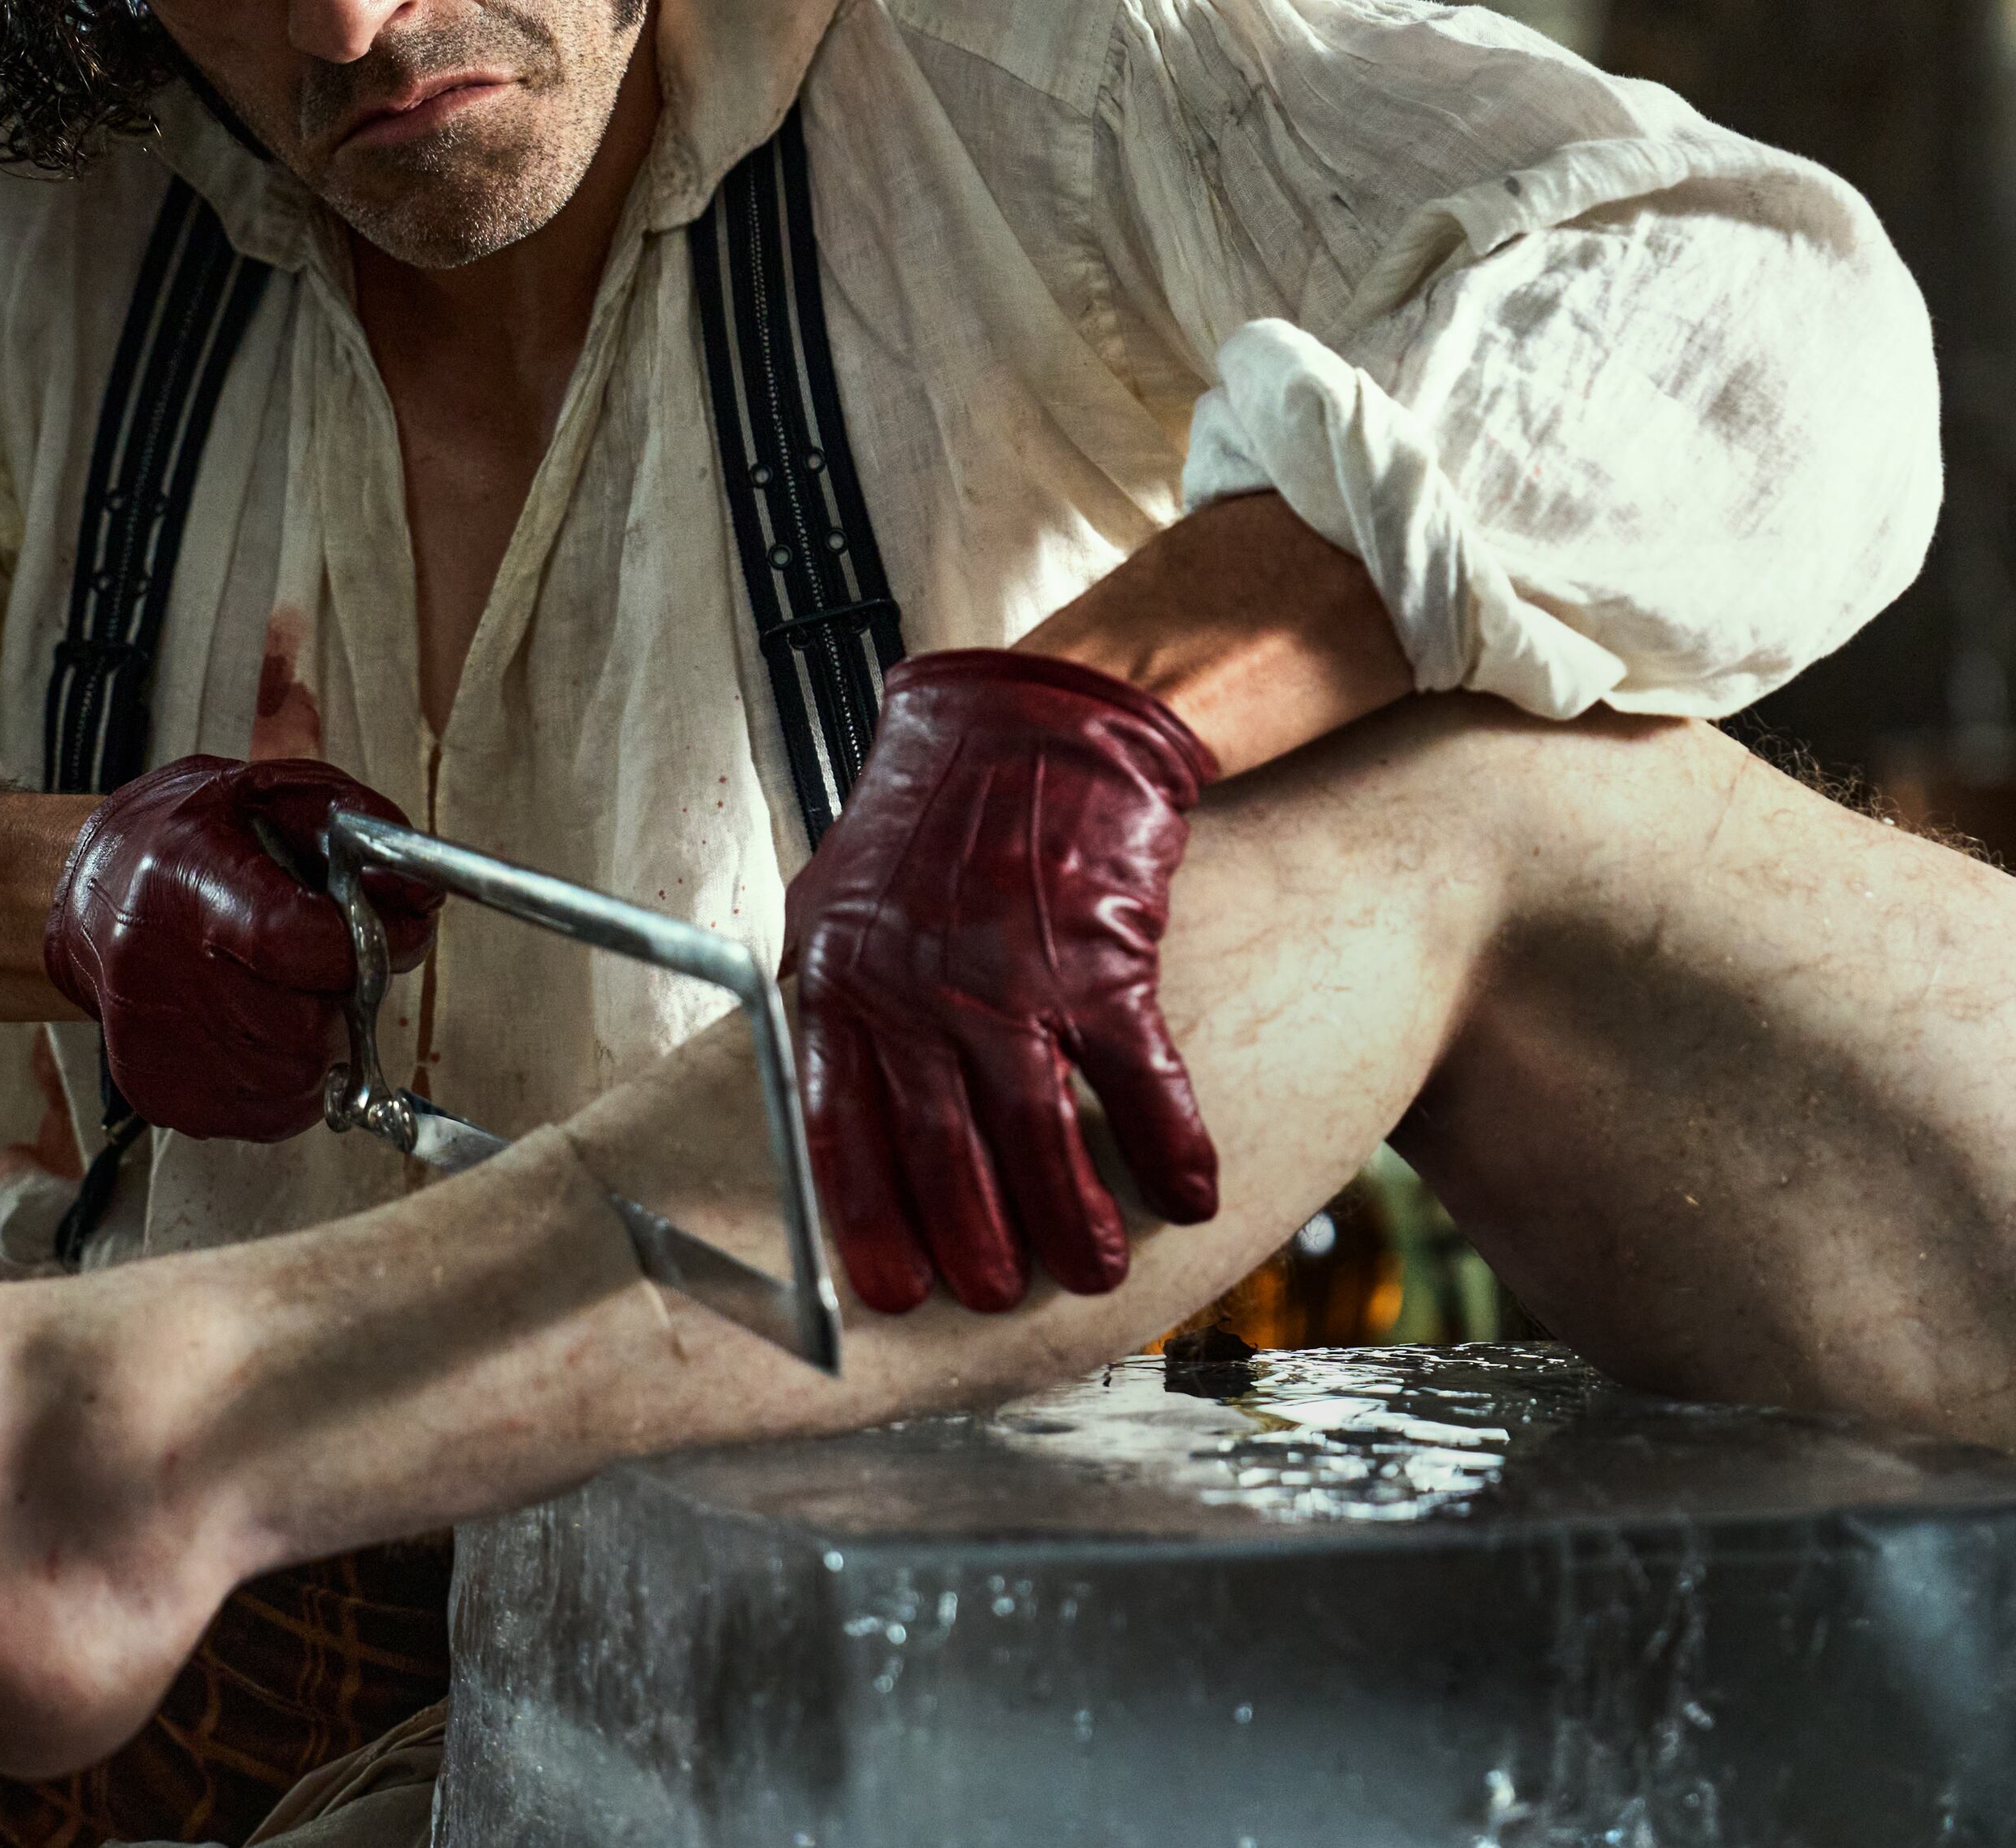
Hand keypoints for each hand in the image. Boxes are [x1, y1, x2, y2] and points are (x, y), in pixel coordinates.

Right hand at [43, 755, 437, 1143]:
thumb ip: (360, 832)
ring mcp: (154, 1042)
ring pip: (294, 1078)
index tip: (390, 934)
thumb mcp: (275, 792)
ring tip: (288, 991)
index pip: (296, 943)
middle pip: (303, 1026)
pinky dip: (289, 1079)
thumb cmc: (186, 839)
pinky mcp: (158, 1092)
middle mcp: (159, 970)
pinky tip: (264, 1029)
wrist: (89, 894)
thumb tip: (419, 897)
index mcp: (187, 882)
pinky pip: (266, 1114)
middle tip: (325, 964)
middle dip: (339, 995)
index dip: (364, 946)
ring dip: (318, 1040)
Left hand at [787, 649, 1221, 1313]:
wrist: (1033, 718)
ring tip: (1095, 1273)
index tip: (894, 1296)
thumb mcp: (841, 895)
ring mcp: (1010, 978)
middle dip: (975, 1242)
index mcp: (843, 983)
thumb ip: (836, 995)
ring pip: (1040, 1137)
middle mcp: (918, 992)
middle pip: (942, 1154)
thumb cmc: (937, 810)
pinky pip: (1139, 1081)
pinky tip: (1191, 1195)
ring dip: (1072, 1221)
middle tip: (999, 1294)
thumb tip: (824, 1093)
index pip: (841, 1135)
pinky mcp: (1103, 956)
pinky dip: (1169, 1147)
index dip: (871, 1224)